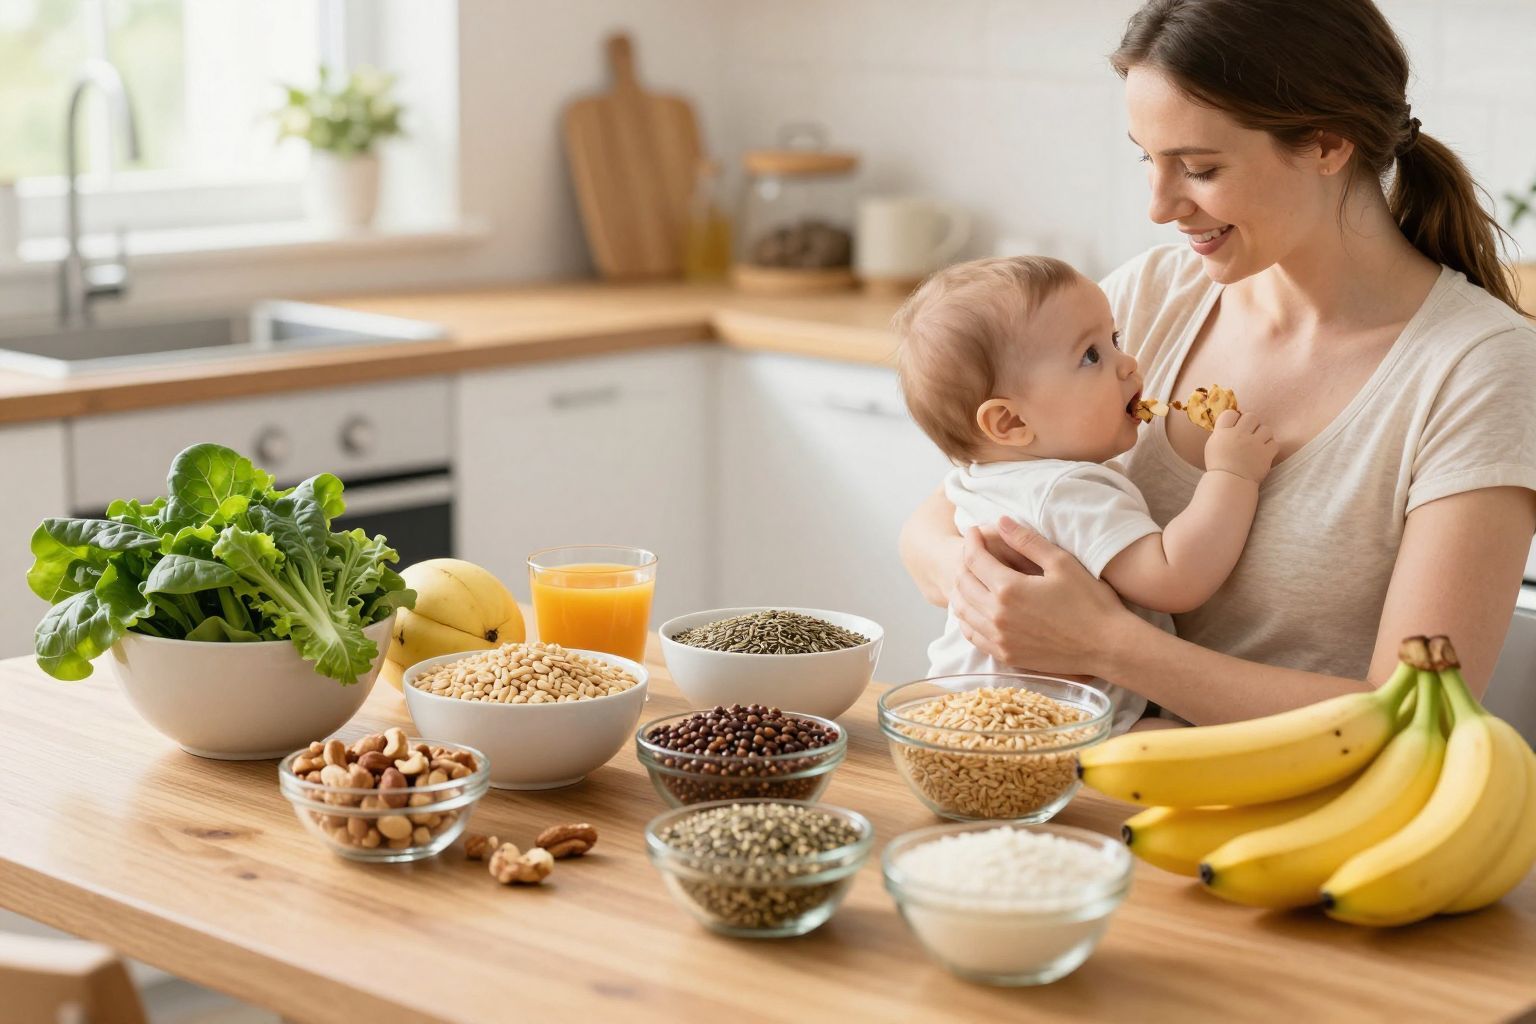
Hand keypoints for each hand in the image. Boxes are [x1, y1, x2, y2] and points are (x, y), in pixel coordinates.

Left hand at [949, 518, 1133, 675]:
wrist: (1108, 646)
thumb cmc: (1091, 602)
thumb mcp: (1061, 563)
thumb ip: (1027, 541)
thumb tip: (1000, 521)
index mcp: (1008, 589)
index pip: (974, 559)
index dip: (971, 540)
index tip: (973, 530)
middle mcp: (997, 616)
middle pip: (963, 583)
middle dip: (963, 562)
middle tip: (973, 550)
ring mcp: (999, 638)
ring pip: (962, 611)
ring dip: (961, 590)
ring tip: (971, 576)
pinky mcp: (1006, 655)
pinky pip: (972, 635)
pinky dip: (967, 618)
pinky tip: (975, 608)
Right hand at [1204, 409, 1275, 483]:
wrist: (1229, 484)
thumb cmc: (1219, 466)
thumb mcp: (1213, 445)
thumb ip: (1222, 432)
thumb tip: (1234, 421)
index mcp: (1222, 433)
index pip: (1230, 413)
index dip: (1235, 418)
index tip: (1236, 426)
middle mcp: (1238, 435)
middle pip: (1251, 416)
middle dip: (1251, 424)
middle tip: (1249, 434)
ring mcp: (1253, 444)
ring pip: (1266, 428)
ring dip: (1263, 435)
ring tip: (1258, 444)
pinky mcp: (1266, 454)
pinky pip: (1274, 443)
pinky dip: (1270, 448)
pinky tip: (1263, 453)